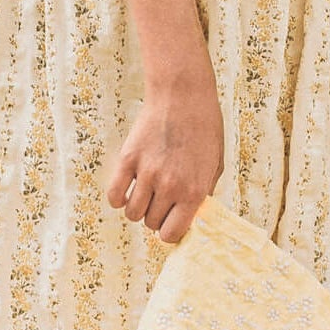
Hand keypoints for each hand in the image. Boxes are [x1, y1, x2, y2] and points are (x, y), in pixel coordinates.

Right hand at [105, 63, 223, 244]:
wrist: (183, 96)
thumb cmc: (204, 128)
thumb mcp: (215, 164)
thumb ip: (203, 193)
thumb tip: (190, 216)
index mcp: (193, 191)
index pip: (172, 233)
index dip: (170, 232)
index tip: (169, 224)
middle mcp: (169, 187)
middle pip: (151, 223)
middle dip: (155, 217)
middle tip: (160, 202)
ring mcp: (146, 173)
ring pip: (132, 213)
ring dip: (138, 208)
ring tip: (144, 195)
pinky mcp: (127, 159)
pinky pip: (114, 194)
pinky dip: (118, 198)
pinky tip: (126, 191)